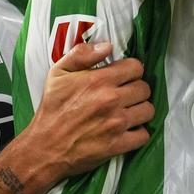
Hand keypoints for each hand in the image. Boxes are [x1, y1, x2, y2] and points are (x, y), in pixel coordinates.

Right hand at [23, 40, 153, 179]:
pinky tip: (128, 130)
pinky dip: (138, 133)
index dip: (131, 70)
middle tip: (125, 95)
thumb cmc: (51, 109)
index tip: (124, 77)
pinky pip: (144, 135)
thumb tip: (107, 45)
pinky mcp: (118, 145)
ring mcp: (117, 123)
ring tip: (128, 111)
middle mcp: (112, 100)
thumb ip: (82, 54)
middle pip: (144, 88)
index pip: (136, 67)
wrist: (44, 147)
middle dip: (136, 89)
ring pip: (148, 110)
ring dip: (140, 110)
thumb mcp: (58, 73)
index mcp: (99, 80)